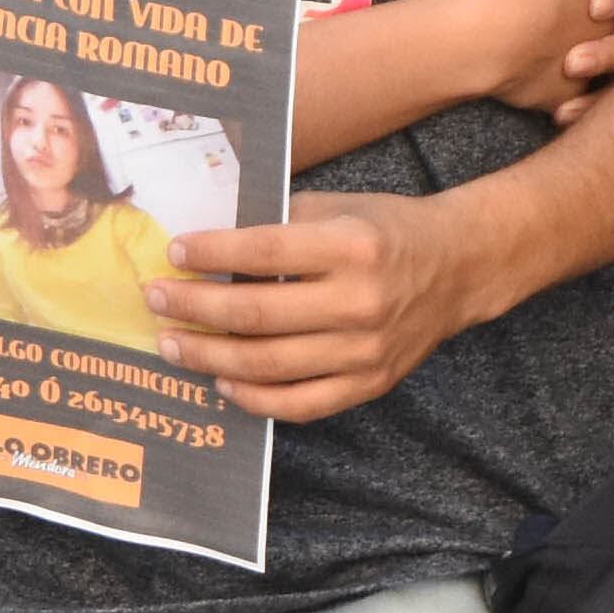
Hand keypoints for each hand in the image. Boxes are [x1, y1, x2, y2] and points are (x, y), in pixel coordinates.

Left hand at [152, 191, 487, 420]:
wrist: (458, 268)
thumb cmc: (387, 230)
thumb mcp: (338, 208)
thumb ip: (280, 224)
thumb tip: (209, 244)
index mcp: (350, 247)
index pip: (263, 250)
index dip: (212, 253)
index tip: (174, 252)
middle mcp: (359, 302)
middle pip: (257, 314)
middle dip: (195, 308)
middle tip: (156, 300)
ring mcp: (365, 351)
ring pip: (270, 365)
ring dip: (210, 356)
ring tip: (173, 344)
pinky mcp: (369, 384)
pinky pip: (300, 404)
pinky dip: (254, 398)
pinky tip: (222, 381)